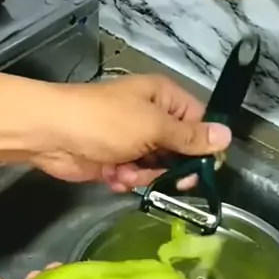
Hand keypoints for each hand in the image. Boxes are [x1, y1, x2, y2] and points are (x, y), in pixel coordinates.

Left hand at [24, 74, 230, 191]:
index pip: (198, 123)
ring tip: (124, 171)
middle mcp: (150, 117)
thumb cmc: (104, 122)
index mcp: (163, 98)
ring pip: (156, 168)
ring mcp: (131, 141)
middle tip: (164, 177)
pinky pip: (133, 177)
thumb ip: (190, 137)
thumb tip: (227, 137)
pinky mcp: (114, 161)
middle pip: (179, 150)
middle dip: (169, 167)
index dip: (201, 147)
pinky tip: (111, 176)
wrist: (51, 134)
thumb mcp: (153, 127)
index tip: (201, 169)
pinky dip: (124, 180)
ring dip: (143, 176)